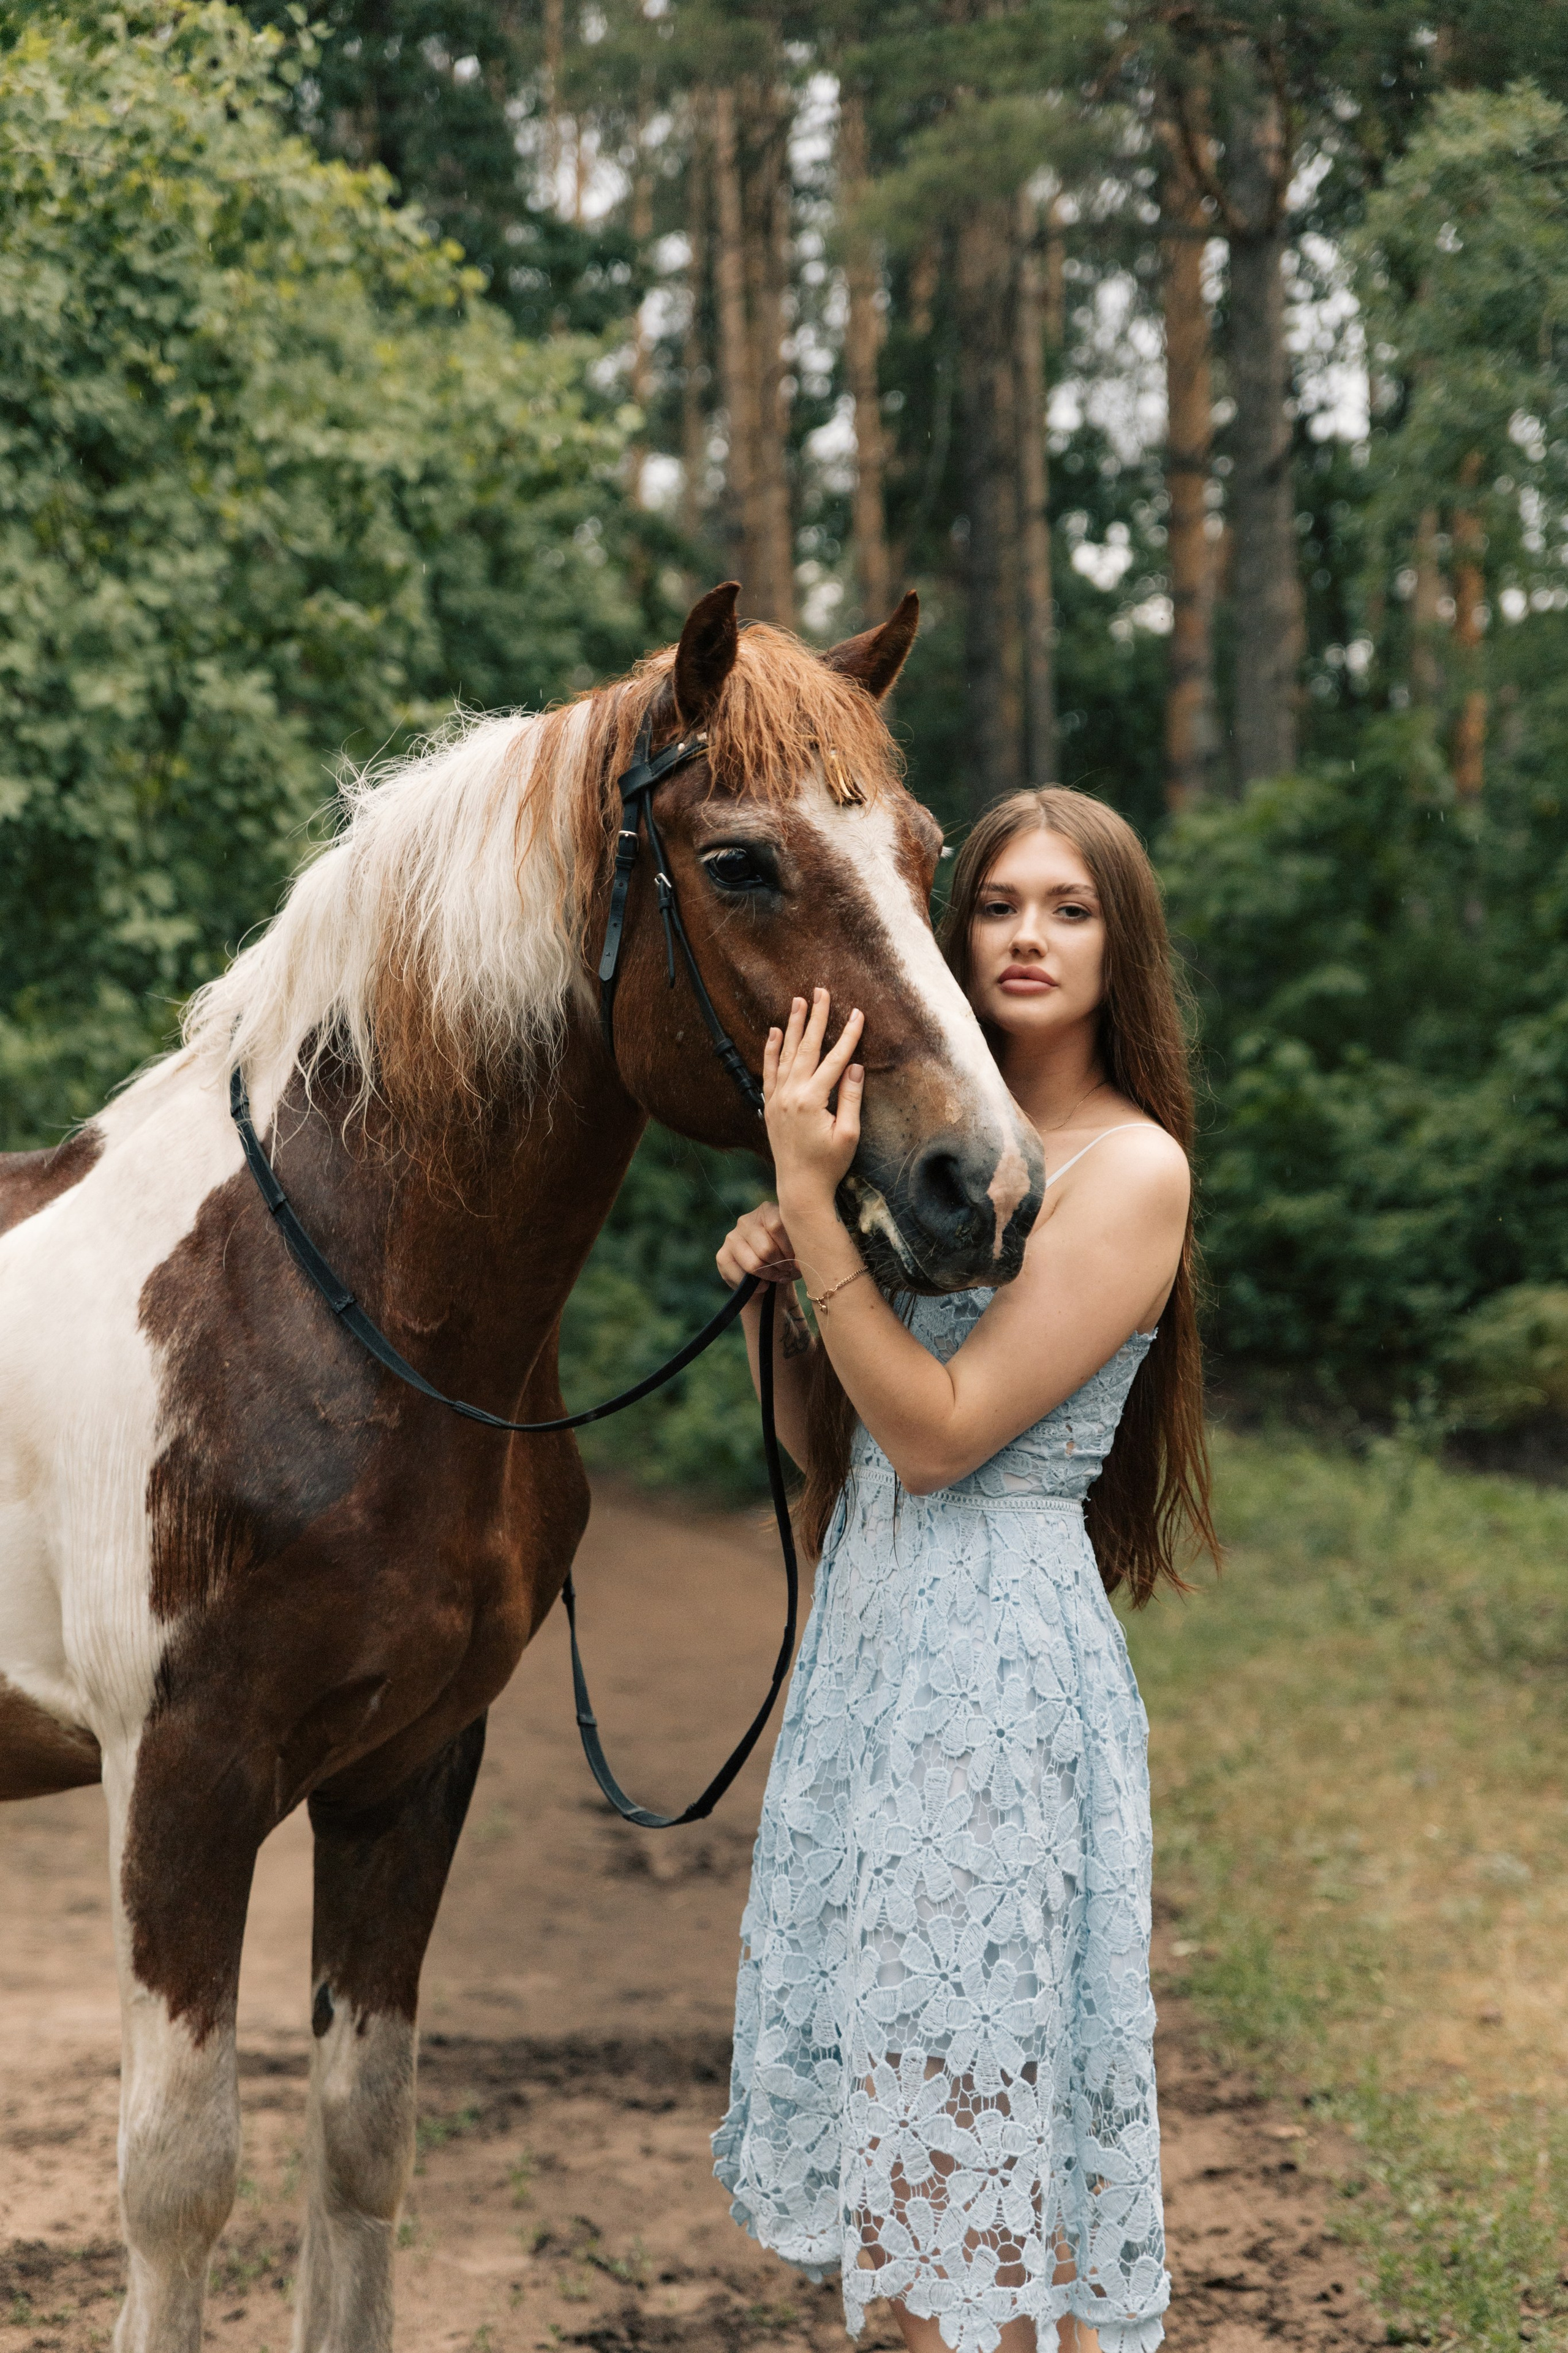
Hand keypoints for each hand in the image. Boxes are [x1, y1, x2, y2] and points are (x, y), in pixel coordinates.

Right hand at [717, 1202, 799, 1290]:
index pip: (777, 1225)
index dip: (789, 1248)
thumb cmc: (787, 1256)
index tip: (796, 1259)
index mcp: (766, 1210)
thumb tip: (800, 1264)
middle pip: (766, 1248)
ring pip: (754, 1264)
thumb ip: (798, 1250)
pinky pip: (741, 1276)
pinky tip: (763, 1284)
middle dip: (780, 1266)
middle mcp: (746, 1221)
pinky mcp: (722, 1256)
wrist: (772, 1276)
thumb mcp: (797, 1248)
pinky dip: (757, 1286)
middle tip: (787, 1271)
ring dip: (770, 1276)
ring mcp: (732, 1238)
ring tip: (778, 1277)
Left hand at [764, 988, 864, 1206]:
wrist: (799, 1188)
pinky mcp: (769, 1106)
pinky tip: (773, 1032)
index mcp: (812, 1100)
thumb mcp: (848, 1134)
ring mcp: (777, 1099)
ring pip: (785, 1054)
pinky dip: (770, 1050)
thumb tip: (856, 1066)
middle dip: (815, 1017)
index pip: (834, 1059)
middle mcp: (790, 1095)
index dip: (848, 1035)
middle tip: (820, 991)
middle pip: (806, 1048)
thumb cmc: (829, 1164)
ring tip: (797, 1001)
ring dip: (792, 1026)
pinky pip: (768, 1071)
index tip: (857, 1013)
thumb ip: (851, 1098)